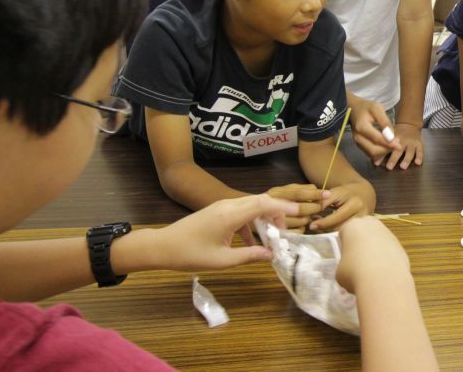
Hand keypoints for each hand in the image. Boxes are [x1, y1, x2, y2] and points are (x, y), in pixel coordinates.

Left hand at [151, 194, 298, 270]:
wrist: (162, 246)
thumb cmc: (190, 254)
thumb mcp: (222, 260)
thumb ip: (249, 256)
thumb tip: (271, 255)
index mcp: (231, 215)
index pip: (264, 204)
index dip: (283, 208)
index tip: (299, 214)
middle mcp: (228, 205)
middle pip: (260, 201)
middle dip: (277, 213)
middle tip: (285, 231)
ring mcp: (222, 206)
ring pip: (251, 205)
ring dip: (264, 218)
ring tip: (272, 236)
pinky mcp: (217, 211)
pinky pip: (241, 211)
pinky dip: (252, 222)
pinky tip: (252, 240)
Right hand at [265, 183, 329, 229]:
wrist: (243, 213)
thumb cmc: (268, 201)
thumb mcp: (282, 191)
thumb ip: (298, 189)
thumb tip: (315, 187)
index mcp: (276, 193)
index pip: (298, 193)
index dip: (313, 194)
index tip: (327, 194)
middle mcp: (272, 205)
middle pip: (301, 209)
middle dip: (313, 208)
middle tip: (320, 207)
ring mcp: (273, 221)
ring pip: (301, 222)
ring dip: (308, 219)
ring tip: (308, 216)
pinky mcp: (275, 234)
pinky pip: (297, 233)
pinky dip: (301, 230)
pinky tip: (299, 226)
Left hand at [309, 181, 373, 231]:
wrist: (365, 194)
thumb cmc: (348, 192)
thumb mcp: (336, 192)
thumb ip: (324, 202)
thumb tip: (309, 213)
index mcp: (355, 204)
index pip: (336, 217)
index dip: (323, 222)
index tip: (311, 225)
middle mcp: (362, 215)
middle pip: (340, 227)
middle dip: (325, 228)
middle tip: (312, 227)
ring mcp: (364, 224)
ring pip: (343, 232)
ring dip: (329, 231)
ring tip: (319, 226)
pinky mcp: (363, 230)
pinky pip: (347, 234)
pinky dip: (336, 232)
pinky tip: (328, 228)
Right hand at [335, 217, 410, 293]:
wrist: (383, 280)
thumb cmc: (354, 272)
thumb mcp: (339, 270)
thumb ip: (344, 263)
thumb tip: (351, 268)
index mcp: (352, 226)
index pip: (344, 232)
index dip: (344, 246)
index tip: (344, 257)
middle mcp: (371, 224)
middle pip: (364, 229)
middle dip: (361, 241)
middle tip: (357, 259)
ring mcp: (388, 233)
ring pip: (378, 239)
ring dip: (375, 249)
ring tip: (371, 269)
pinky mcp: (400, 245)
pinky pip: (389, 249)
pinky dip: (386, 258)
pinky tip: (383, 272)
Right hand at [349, 94, 401, 163]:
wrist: (353, 109)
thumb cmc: (366, 107)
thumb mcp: (377, 108)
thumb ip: (385, 122)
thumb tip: (392, 136)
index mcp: (361, 127)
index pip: (376, 139)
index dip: (388, 144)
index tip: (399, 145)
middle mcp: (358, 138)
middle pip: (374, 151)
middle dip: (387, 150)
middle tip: (397, 144)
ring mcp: (357, 143)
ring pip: (372, 155)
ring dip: (384, 152)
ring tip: (392, 143)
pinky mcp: (360, 146)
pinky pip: (371, 154)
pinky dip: (380, 152)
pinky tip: (386, 145)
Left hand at [379, 122, 423, 170]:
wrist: (410, 125)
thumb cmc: (396, 135)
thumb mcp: (389, 137)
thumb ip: (383, 149)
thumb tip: (375, 162)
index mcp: (393, 138)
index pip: (387, 147)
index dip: (382, 155)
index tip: (377, 163)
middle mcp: (403, 140)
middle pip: (398, 150)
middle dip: (393, 159)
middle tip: (389, 167)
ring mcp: (412, 142)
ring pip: (410, 151)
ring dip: (406, 159)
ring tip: (403, 167)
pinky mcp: (419, 144)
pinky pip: (420, 151)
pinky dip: (419, 157)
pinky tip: (417, 163)